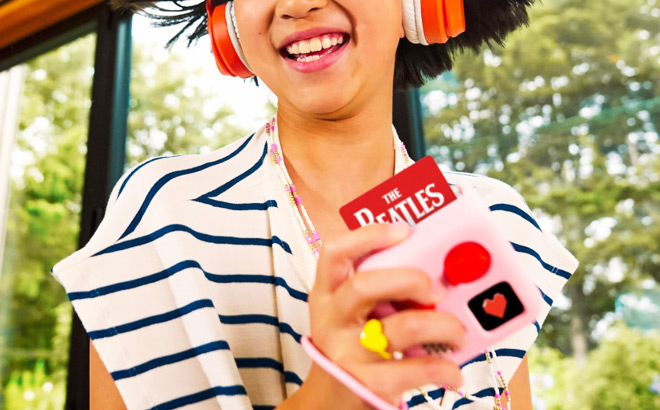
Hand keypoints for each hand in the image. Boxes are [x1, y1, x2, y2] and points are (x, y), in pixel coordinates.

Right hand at [300, 222, 465, 408]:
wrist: (333, 402)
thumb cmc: (355, 347)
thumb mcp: (357, 313)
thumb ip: (385, 290)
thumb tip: (440, 272)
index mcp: (327, 294)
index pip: (334, 252)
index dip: (367, 236)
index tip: (404, 231)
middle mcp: (332, 320)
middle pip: (365, 285)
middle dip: (410, 279)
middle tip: (436, 289)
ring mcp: (347, 351)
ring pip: (403, 327)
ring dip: (443, 325)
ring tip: (458, 331)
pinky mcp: (368, 382)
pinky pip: (416, 369)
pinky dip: (444, 368)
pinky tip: (452, 371)